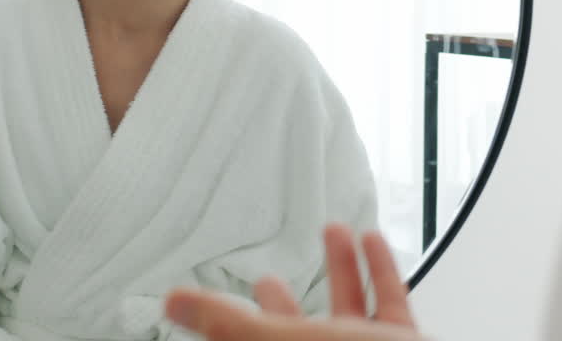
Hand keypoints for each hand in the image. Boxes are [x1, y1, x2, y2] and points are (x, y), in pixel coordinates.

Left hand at [166, 224, 423, 340]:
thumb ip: (226, 322)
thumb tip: (172, 303)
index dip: (230, 326)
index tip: (214, 306)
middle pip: (295, 334)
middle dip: (282, 303)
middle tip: (267, 280)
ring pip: (347, 311)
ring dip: (339, 267)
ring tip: (333, 230)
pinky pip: (388, 303)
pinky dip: (379, 269)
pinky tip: (371, 240)